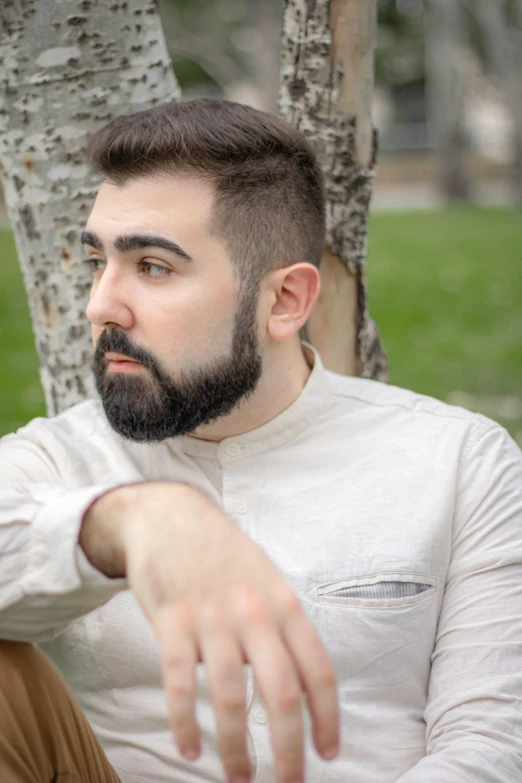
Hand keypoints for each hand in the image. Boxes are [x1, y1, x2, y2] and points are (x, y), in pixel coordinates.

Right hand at [82, 481, 338, 782]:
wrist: (171, 517)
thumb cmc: (224, 554)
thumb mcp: (267, 580)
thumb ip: (283, 627)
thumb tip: (301, 683)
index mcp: (285, 605)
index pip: (319, 671)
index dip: (328, 718)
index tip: (329, 753)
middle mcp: (255, 614)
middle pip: (282, 695)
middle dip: (288, 751)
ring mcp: (212, 618)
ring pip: (231, 698)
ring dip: (236, 749)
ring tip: (239, 778)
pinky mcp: (172, 621)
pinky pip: (179, 685)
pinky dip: (185, 724)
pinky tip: (189, 750)